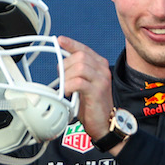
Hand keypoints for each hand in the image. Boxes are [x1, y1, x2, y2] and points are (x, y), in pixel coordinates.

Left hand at [57, 37, 123, 154]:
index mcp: (100, 66)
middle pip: (80, 57)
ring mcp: (102, 80)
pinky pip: (78, 82)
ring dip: (67, 77)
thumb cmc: (93, 106)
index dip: (71, 44)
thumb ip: (77, 73)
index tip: (60, 40)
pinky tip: (67, 92)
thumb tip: (61, 65)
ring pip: (79, 67)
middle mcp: (103, 70)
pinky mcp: (97, 91)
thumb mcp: (84, 85)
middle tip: (62, 79)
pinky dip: (68, 86)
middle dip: (66, 66)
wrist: (105, 124)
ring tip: (65, 87)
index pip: (84, 49)